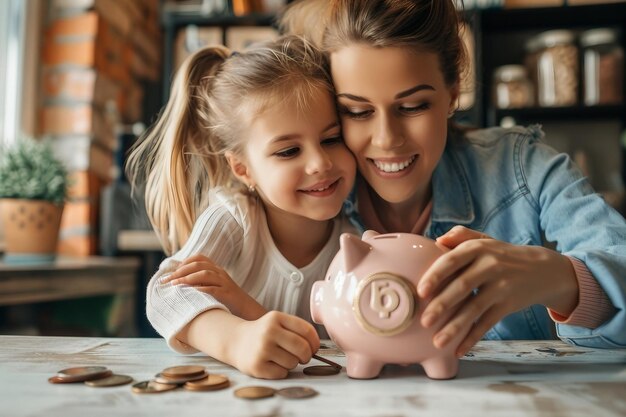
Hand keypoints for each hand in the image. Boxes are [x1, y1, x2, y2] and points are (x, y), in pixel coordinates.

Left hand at [163, 254, 265, 319]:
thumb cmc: (227, 301)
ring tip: (175, 285)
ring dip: (187, 278)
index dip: (184, 262)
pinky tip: (191, 293)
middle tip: (167, 280)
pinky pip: (213, 288)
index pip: (199, 258)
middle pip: (198, 265)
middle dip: (180, 271)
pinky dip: (201, 289)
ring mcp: (224, 282)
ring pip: (205, 274)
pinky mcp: (228, 293)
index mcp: (216, 269)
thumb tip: (180, 283)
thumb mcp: (214, 288)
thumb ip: (202, 283)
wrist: (247, 309)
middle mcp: (220, 273)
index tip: (173, 272)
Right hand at [229, 311, 319, 378]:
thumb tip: (315, 347)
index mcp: (276, 317)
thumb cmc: (264, 333)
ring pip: (293, 362)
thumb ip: (297, 329)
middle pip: (302, 348)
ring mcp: (262, 349)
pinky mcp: (257, 366)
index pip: (307, 330)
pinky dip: (281, 371)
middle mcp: (268, 331)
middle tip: (303, 357)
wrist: (237, 342)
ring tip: (281, 358)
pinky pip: (282, 373)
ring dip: (292, 363)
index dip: (315, 342)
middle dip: (307, 356)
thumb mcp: (277, 322)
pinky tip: (272, 364)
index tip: (313, 348)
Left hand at [417, 226, 577, 357]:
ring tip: (437, 342)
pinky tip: (458, 350)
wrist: (544, 269)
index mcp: (478, 248)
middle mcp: (490, 266)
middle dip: (442, 305)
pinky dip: (472, 338)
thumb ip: (461, 236)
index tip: (420, 291)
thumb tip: (438, 240)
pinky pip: (487, 323)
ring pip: (474, 309)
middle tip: (424, 321)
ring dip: (455, 327)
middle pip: (462, 286)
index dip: (435, 276)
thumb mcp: (485, 240)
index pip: (452, 260)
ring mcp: (501, 286)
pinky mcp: (509, 305)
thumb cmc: (502, 255)